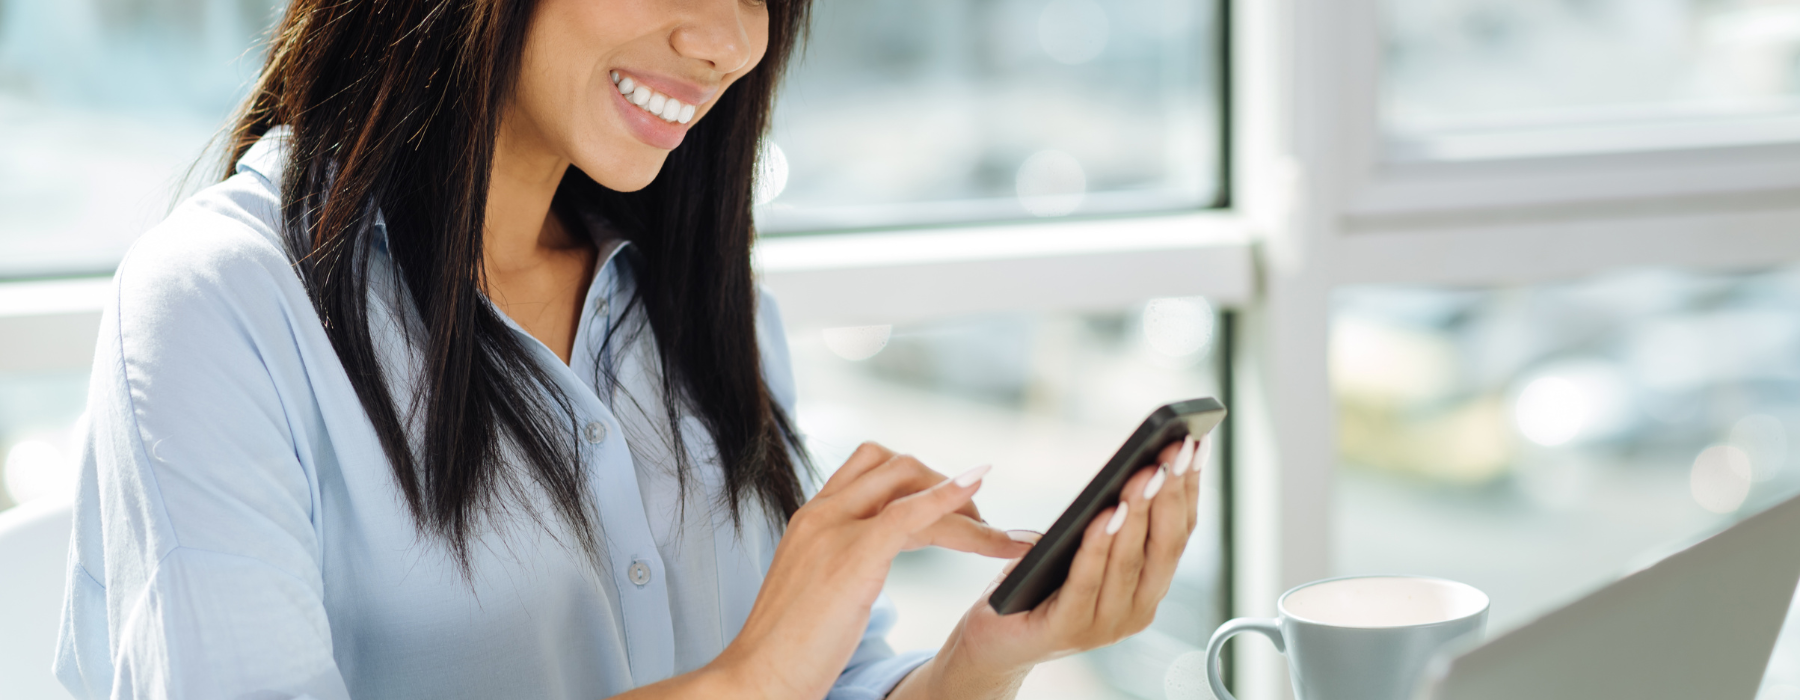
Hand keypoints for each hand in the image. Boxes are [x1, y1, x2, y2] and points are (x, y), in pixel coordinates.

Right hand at [708, 442, 1031, 698]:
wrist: (757, 678)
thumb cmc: (788, 648)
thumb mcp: (819, 588)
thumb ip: (844, 561)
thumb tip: (872, 562)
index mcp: (812, 518)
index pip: (871, 468)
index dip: (920, 482)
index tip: (954, 509)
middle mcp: (821, 513)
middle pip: (896, 467)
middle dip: (948, 487)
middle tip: (982, 526)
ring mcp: (834, 529)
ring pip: (910, 486)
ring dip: (965, 504)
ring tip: (1003, 537)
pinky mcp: (853, 557)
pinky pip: (909, 513)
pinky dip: (949, 498)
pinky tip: (978, 491)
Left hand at [894, 435, 1209, 698]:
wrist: (995, 638)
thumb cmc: (1040, 581)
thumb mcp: (1080, 544)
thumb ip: (1110, 520)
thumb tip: (1139, 466)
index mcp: (1148, 588)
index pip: (1179, 534)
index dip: (1189, 488)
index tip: (1194, 444)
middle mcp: (1136, 610)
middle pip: (1164, 546)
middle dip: (1171, 492)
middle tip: (1174, 449)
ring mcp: (1105, 626)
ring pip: (1130, 562)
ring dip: (1138, 513)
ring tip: (1143, 475)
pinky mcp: (1067, 631)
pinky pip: (1087, 581)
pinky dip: (1098, 546)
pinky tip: (1103, 514)